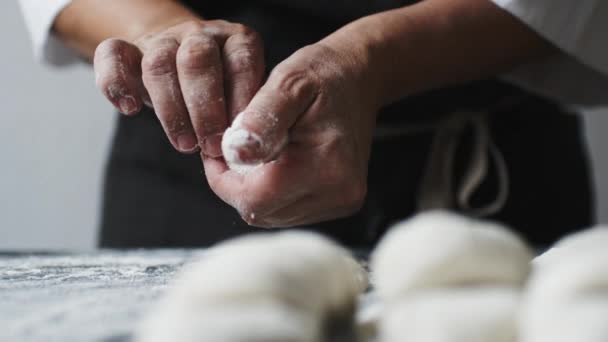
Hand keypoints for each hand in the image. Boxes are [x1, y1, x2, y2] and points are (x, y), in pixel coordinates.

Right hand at [93, 19, 264, 155]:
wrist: (184, 69)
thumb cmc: (223, 96)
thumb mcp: (243, 102)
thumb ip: (247, 117)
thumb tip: (251, 148)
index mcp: (237, 42)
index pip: (241, 63)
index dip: (239, 100)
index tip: (238, 135)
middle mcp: (201, 36)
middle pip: (197, 60)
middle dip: (205, 108)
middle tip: (211, 145)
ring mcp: (163, 40)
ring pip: (159, 63)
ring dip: (171, 109)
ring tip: (185, 145)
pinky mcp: (129, 50)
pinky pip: (112, 54)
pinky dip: (116, 83)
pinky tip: (129, 110)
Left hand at [204, 43, 380, 226]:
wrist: (360, 78)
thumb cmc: (322, 74)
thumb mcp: (287, 83)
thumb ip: (260, 119)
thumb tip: (235, 152)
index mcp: (325, 164)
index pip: (254, 199)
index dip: (223, 180)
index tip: (219, 151)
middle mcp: (338, 192)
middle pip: (261, 212)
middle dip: (238, 184)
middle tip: (236, 147)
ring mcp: (342, 201)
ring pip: (273, 215)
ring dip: (255, 189)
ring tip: (258, 152)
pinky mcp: (341, 203)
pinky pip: (289, 211)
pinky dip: (274, 191)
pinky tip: (276, 163)